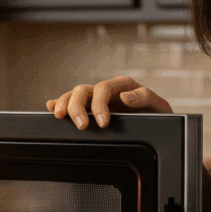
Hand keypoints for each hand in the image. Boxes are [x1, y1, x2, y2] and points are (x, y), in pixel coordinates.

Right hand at [46, 76, 173, 128]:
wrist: (159, 123)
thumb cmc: (158, 114)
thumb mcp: (158, 105)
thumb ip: (144, 97)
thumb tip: (125, 97)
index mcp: (122, 85)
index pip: (103, 89)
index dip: (99, 105)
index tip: (102, 123)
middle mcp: (107, 90)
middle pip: (83, 91)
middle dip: (77, 107)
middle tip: (81, 126)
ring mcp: (97, 99)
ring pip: (74, 95)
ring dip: (64, 105)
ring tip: (60, 117)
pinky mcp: (91, 109)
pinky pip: (71, 102)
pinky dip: (59, 103)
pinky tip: (51, 107)